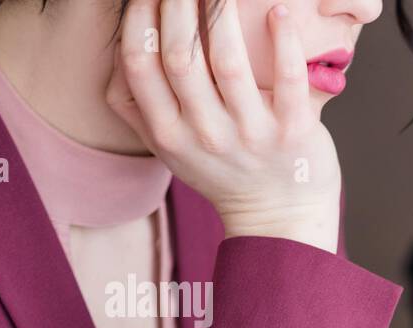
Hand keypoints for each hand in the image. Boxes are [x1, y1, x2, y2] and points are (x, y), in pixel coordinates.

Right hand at [106, 0, 341, 252]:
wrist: (281, 221)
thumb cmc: (225, 174)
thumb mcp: (171, 150)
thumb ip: (138, 108)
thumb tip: (118, 52)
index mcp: (169, 134)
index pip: (140, 64)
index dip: (139, 18)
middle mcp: (206, 134)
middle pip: (180, 56)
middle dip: (175, 5)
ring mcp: (251, 134)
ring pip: (228, 62)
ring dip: (220, 13)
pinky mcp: (294, 131)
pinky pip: (288, 79)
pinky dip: (284, 41)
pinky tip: (277, 13)